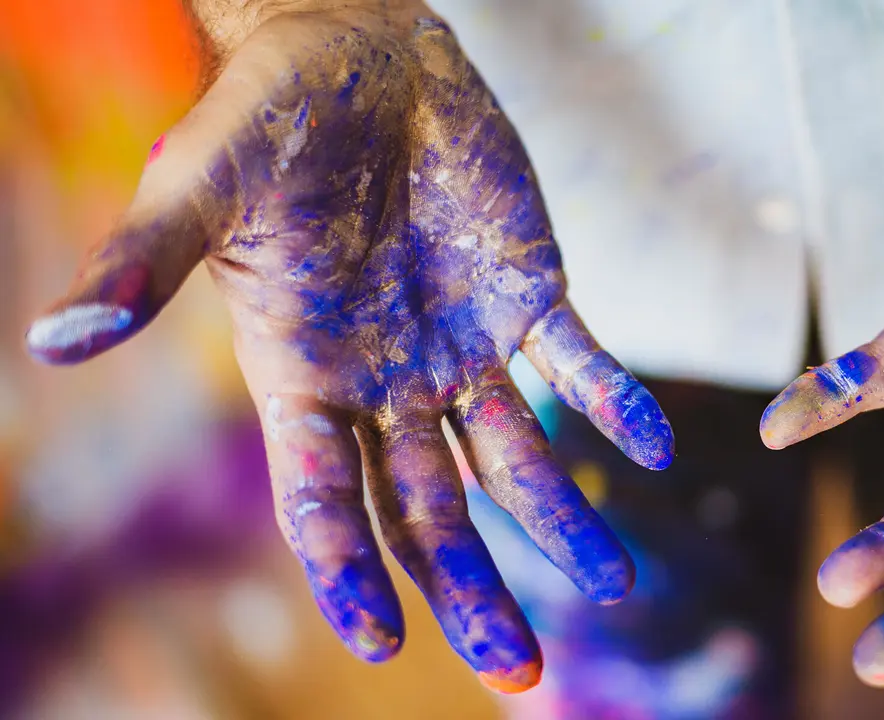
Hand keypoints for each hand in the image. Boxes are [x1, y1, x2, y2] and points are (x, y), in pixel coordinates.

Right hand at [25, 0, 672, 692]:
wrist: (357, 51)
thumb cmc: (264, 115)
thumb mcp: (200, 184)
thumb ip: (145, 262)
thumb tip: (57, 340)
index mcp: (303, 376)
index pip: (323, 497)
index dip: (348, 568)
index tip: (385, 641)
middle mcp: (386, 382)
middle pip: (429, 508)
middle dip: (469, 586)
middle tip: (517, 667)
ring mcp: (461, 346)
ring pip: (514, 455)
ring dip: (563, 518)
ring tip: (615, 581)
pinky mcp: (526, 296)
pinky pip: (580, 361)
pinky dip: (616, 401)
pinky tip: (658, 447)